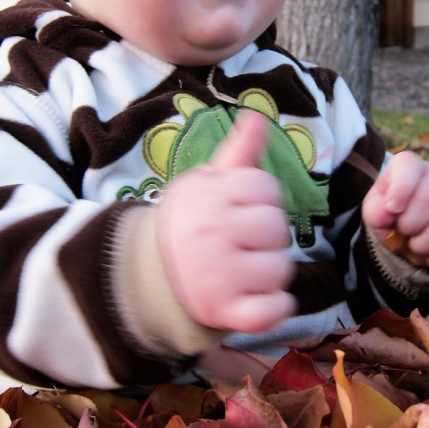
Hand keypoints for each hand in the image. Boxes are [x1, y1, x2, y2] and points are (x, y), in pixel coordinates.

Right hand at [156, 109, 294, 332]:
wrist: (148, 273)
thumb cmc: (191, 220)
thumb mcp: (206, 181)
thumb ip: (238, 152)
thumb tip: (256, 116)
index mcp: (211, 197)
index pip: (267, 188)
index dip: (261, 197)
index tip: (241, 207)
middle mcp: (213, 234)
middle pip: (277, 228)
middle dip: (268, 234)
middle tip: (243, 240)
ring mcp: (218, 275)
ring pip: (280, 269)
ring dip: (271, 271)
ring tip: (245, 268)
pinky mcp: (224, 311)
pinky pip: (271, 310)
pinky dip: (275, 307)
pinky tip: (260, 297)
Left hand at [362, 151, 428, 270]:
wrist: (419, 223)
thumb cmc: (393, 211)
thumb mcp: (376, 209)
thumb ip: (375, 210)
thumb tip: (387, 213)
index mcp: (409, 166)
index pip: (409, 167)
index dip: (400, 190)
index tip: (393, 210)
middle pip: (427, 201)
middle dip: (408, 226)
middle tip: (402, 232)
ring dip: (423, 246)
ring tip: (415, 246)